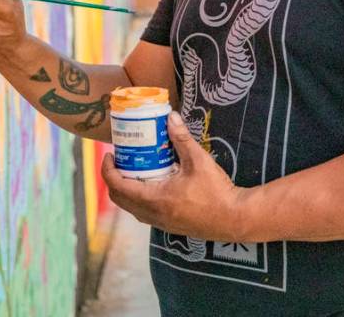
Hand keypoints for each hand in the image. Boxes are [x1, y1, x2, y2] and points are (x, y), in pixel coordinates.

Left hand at [101, 111, 247, 241]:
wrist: (236, 218)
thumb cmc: (217, 191)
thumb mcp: (198, 160)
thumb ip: (181, 138)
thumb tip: (170, 117)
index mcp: (155, 199)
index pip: (118, 186)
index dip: (108, 170)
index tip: (109, 154)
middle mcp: (153, 214)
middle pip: (119, 199)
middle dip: (114, 179)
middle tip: (119, 160)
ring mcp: (161, 223)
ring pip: (132, 208)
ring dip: (126, 190)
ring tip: (134, 170)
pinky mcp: (170, 226)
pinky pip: (144, 213)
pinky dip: (139, 198)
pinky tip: (152, 183)